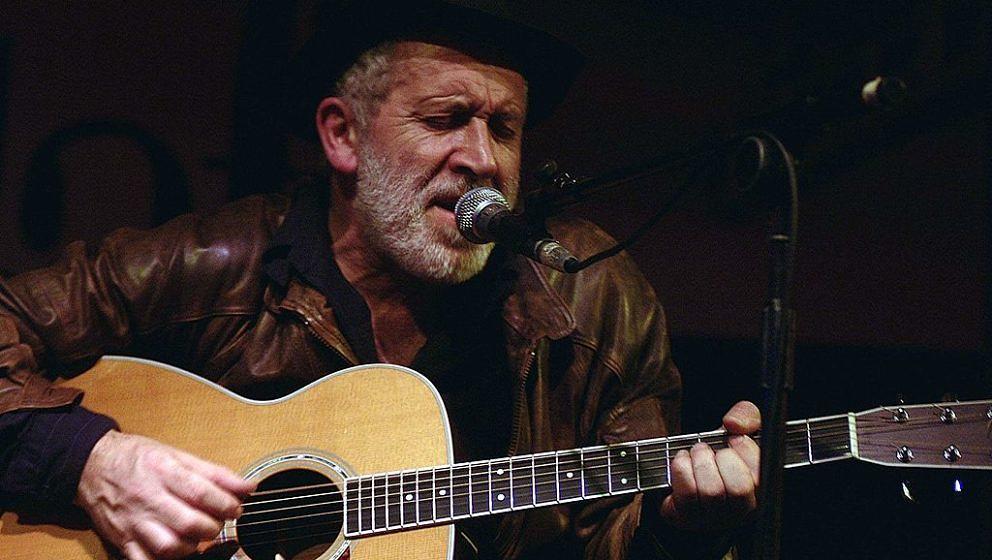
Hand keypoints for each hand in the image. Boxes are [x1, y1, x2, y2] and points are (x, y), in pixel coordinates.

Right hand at [76, 431, 255, 558]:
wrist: (94, 465)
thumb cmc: (139, 459)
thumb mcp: (178, 456)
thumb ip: (215, 473)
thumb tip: (248, 486)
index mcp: (164, 471)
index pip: (201, 492)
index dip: (226, 504)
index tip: (237, 507)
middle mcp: (148, 498)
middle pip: (188, 523)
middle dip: (213, 527)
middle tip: (218, 522)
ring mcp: (134, 521)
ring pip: (168, 547)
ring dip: (192, 546)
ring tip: (197, 536)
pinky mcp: (122, 539)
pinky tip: (176, 550)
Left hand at [660, 401, 759, 532]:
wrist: (686, 470)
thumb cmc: (718, 453)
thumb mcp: (738, 429)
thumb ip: (747, 415)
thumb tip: (734, 424)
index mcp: (761, 490)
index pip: (762, 477)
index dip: (746, 451)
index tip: (734, 438)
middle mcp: (741, 511)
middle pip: (739, 489)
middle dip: (721, 458)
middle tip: (710, 448)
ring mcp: (714, 519)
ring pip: (711, 492)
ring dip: (699, 462)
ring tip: (696, 453)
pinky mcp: (688, 519)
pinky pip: (686, 496)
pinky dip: (681, 471)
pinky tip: (682, 462)